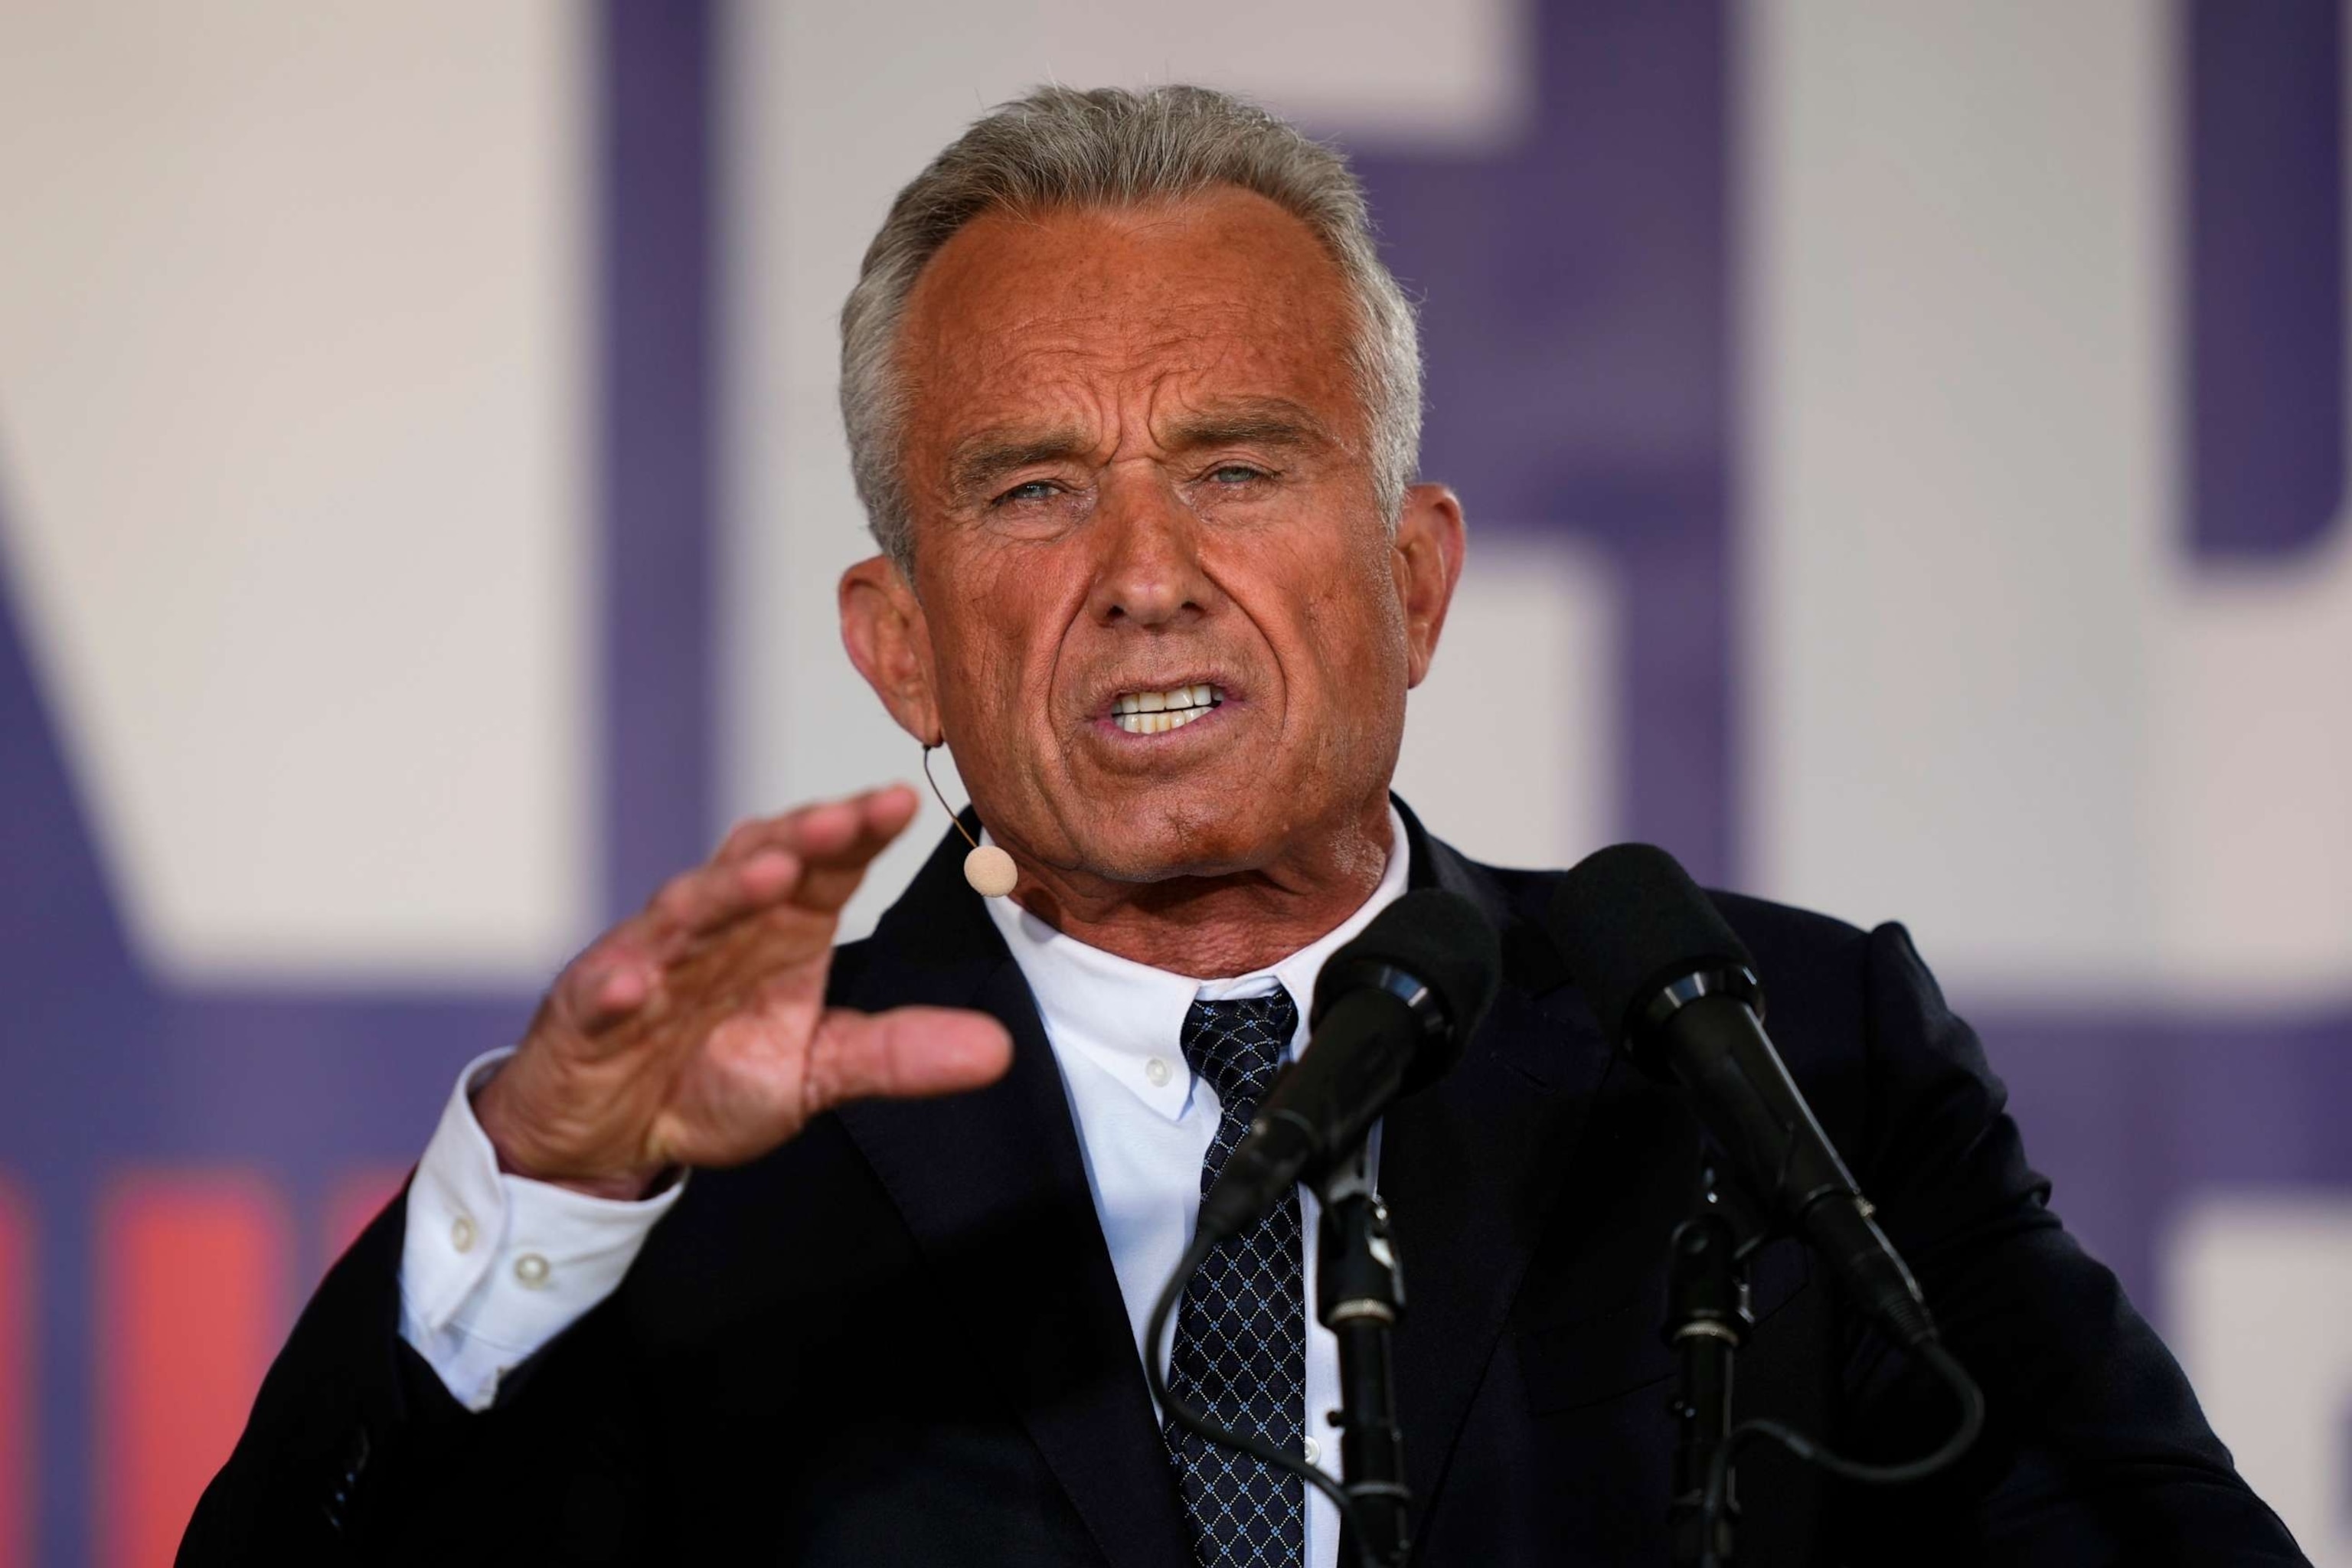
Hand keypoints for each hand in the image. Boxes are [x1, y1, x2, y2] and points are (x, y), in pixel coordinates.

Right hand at [474, 785, 1011, 1197]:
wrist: (612, 1132)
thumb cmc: (715, 1077)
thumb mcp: (820, 1071)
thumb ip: (900, 1052)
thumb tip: (1000, 1049)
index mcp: (780, 930)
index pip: (825, 867)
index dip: (858, 833)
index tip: (903, 803)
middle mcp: (717, 929)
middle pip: (758, 867)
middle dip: (800, 840)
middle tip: (846, 818)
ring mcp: (648, 964)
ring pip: (685, 914)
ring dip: (724, 892)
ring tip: (768, 873)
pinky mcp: (587, 1014)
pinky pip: (601, 994)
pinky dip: (615, 986)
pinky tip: (631, 984)